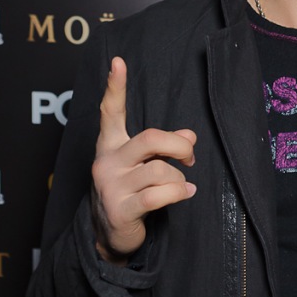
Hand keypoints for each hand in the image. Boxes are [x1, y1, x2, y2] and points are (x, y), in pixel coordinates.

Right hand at [91, 56, 196, 262]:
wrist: (110, 235)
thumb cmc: (130, 191)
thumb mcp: (145, 165)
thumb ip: (165, 147)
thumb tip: (189, 136)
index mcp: (110, 145)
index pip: (111, 111)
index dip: (115, 87)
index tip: (118, 61)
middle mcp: (106, 161)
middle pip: (151, 139)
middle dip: (179, 145)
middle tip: (189, 156)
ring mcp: (111, 186)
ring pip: (161, 170)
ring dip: (178, 177)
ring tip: (179, 185)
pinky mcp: (121, 209)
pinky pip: (160, 195)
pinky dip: (179, 193)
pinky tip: (185, 193)